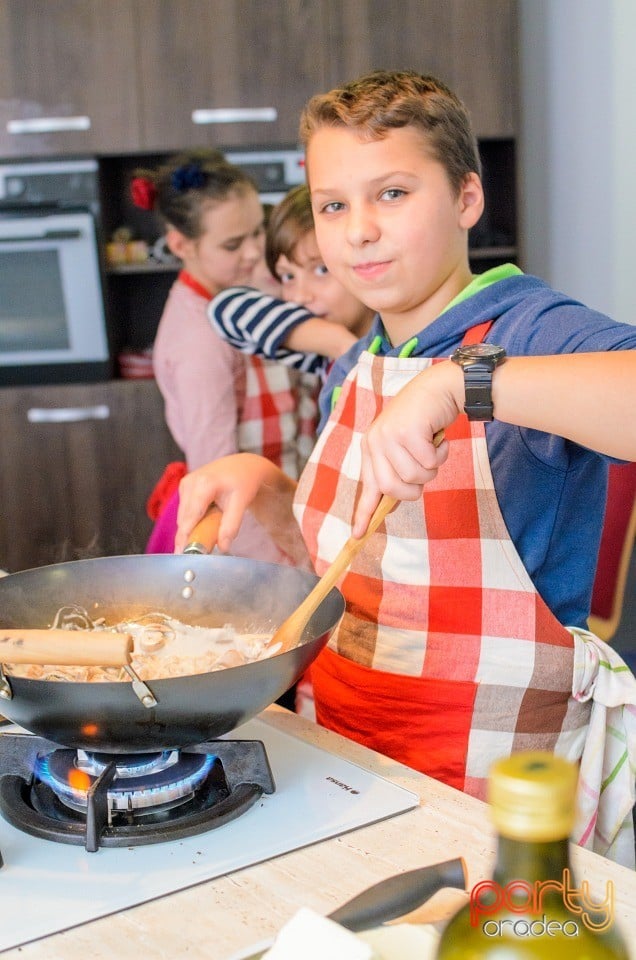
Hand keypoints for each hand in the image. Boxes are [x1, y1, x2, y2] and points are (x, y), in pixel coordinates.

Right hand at [175, 453, 280, 553]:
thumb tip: (223, 547)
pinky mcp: (185, 485)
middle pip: (184, 518)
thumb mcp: (241, 503)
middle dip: (188, 536)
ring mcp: (186, 483)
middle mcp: (190, 482)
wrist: (244, 465)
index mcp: (203, 484)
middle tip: (196, 553)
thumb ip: (231, 526)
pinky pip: (185, 509)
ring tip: (206, 535)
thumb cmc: (244, 483)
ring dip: (191, 528)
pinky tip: (205, 520)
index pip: (190, 517)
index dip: (184, 537)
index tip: (181, 555)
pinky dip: (192, 519)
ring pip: (183, 515)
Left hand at [353, 361, 460, 536]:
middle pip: (393, 489)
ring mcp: (389, 435)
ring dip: (432, 468)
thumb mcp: (402, 447)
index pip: (367, 487)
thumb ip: (395, 471)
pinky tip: (438, 439)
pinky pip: (429, 462)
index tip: (357, 536)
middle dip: (415, 489)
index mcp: (370, 449)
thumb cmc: (423, 422)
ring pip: (415, 477)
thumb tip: (391, 505)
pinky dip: (441, 455)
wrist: (438, 388)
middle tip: (425, 471)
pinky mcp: (408, 430)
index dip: (363, 513)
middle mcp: (374, 442)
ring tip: (431, 449)